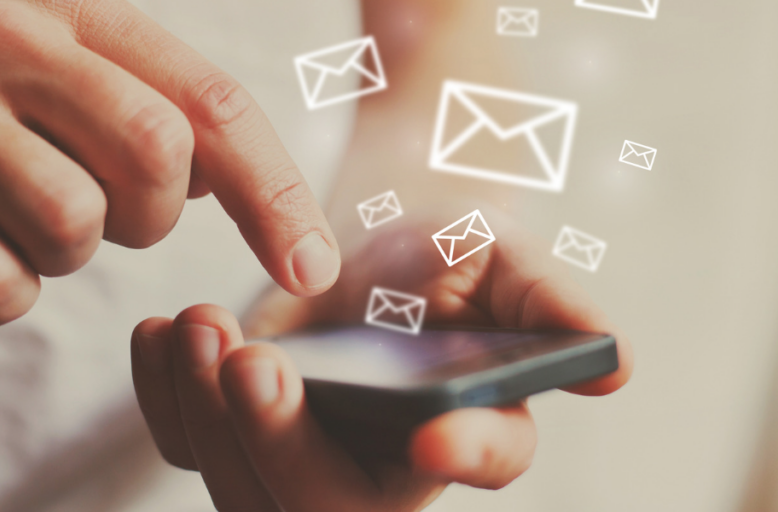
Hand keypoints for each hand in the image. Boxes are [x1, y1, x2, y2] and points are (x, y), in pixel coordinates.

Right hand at [0, 0, 339, 325]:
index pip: (210, 102)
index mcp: (73, 12)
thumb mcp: (78, 92)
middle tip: (103, 212)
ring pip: (75, 228)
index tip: (313, 267)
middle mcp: (0, 36)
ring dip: (64, 254)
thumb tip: (263, 199)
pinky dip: (2, 290)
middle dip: (151, 217)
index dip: (275, 191)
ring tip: (14, 217)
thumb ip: (169, 123)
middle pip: (157, 157)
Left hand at [130, 210, 632, 510]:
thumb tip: (615, 364)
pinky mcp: (245, 435)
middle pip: (333, 508)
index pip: (485, 459)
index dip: (469, 455)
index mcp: (470, 424)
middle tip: (247, 357)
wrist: (370, 241)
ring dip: (210, 418)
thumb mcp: (501, 258)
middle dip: (280, 445)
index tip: (432, 432)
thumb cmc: (444, 250)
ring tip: (196, 325)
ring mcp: (307, 458)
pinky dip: (166, 401)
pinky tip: (162, 337)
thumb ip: (549, 304)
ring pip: (249, 491)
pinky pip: (192, 449)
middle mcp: (386, 465)